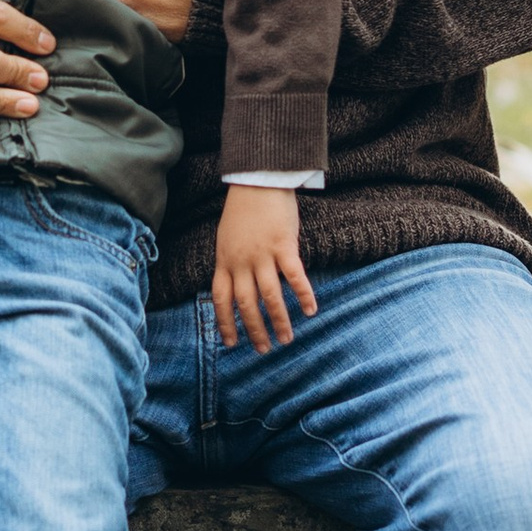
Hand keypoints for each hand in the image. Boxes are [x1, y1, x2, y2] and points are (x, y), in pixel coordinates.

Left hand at [213, 189, 318, 355]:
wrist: (257, 181)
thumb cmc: (243, 209)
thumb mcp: (227, 239)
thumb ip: (232, 263)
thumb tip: (238, 286)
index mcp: (225, 261)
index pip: (221, 299)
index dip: (225, 323)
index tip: (231, 343)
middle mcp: (241, 262)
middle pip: (246, 304)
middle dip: (254, 330)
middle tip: (264, 349)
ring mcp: (262, 255)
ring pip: (269, 296)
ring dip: (278, 320)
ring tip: (287, 339)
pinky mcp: (283, 245)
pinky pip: (294, 276)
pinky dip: (303, 295)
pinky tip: (310, 310)